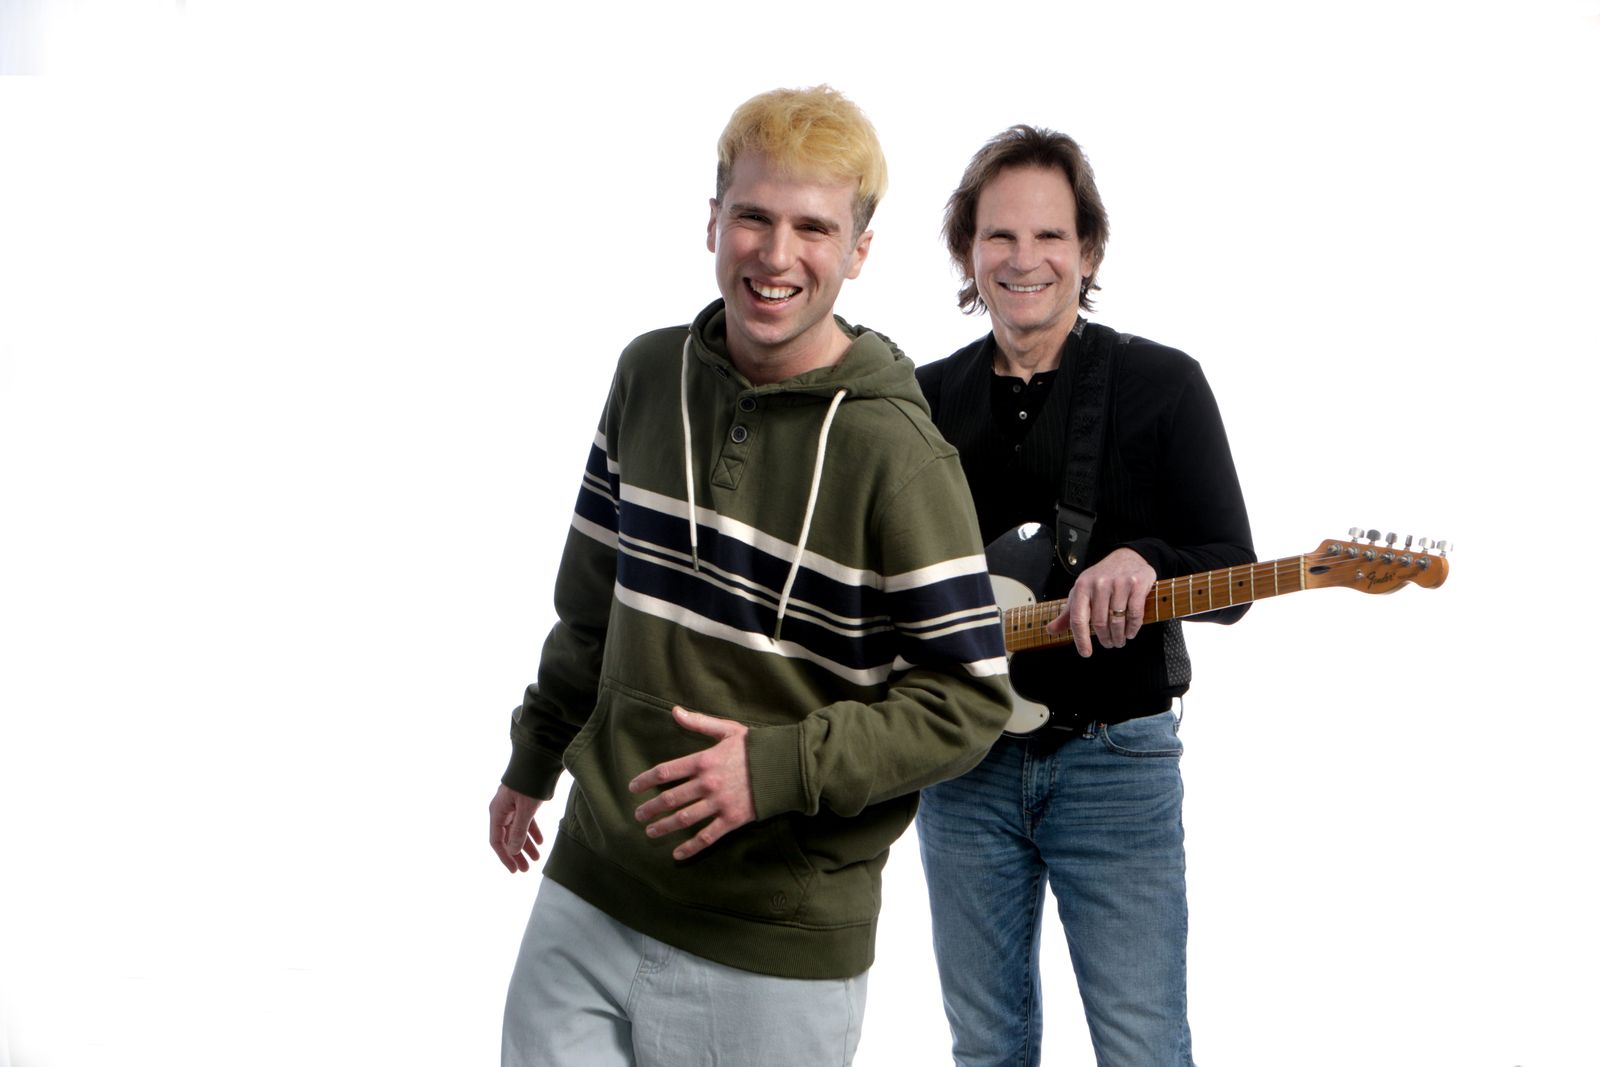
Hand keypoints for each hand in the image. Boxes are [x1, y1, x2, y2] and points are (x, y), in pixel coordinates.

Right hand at [489, 784, 543, 872]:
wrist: (537, 760)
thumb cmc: (528, 784)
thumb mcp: (525, 810)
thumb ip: (519, 831)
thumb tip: (513, 851)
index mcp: (497, 812)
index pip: (497, 841)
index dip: (505, 857)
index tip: (514, 870)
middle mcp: (502, 810)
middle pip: (507, 838)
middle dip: (516, 854)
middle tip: (526, 869)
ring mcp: (512, 806)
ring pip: (517, 831)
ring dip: (525, 845)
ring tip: (535, 859)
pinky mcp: (522, 802)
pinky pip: (525, 821)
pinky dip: (532, 832)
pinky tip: (540, 842)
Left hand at [628, 706, 753, 860]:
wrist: (787, 766)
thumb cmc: (757, 746)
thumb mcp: (727, 730)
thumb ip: (699, 723)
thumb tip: (674, 711)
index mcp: (704, 760)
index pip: (665, 772)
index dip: (645, 781)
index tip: (633, 788)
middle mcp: (708, 783)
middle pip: (670, 798)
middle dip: (651, 808)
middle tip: (638, 815)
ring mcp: (719, 803)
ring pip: (684, 819)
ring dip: (664, 827)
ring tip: (650, 832)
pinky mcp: (732, 819)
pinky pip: (707, 836)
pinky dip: (691, 846)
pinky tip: (678, 853)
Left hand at [1047, 547, 1156, 657]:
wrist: (1127, 556)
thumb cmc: (1101, 578)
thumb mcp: (1081, 591)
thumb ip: (1068, 613)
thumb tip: (1051, 630)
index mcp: (1081, 586)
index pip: (1078, 619)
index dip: (1081, 639)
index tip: (1086, 653)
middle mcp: (1099, 584)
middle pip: (1099, 623)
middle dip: (1104, 639)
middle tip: (1108, 644)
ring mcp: (1119, 583)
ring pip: (1117, 620)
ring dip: (1119, 636)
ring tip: (1119, 640)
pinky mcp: (1137, 584)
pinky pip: (1134, 613)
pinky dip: (1132, 628)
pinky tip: (1130, 632)